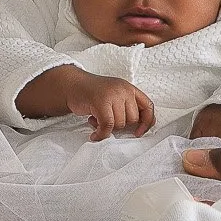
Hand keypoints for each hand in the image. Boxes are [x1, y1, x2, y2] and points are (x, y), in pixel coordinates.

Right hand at [16, 65, 154, 138]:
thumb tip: (140, 128)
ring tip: (96, 120)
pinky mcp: (101, 102)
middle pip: (132, 119)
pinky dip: (101, 134)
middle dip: (119, 125)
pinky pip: (107, 126)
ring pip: (120, 124)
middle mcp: (123, 90)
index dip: (147, 122)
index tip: (138, 133)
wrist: (72, 85)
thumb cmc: (93, 94)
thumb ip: (127, 107)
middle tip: (106, 120)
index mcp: (129, 88)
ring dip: (107, 128)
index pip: (148, 107)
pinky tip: (95, 135)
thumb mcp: (115, 96)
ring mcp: (112, 95)